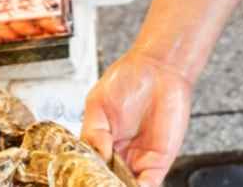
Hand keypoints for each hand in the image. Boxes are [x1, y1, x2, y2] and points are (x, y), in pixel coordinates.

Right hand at [82, 50, 192, 186]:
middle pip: (107, 180)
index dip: (87, 174)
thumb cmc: (129, 78)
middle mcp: (120, 153)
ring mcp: (139, 159)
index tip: (83, 177)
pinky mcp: (159, 162)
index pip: (91, 166)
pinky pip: (148, 184)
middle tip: (97, 182)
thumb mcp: (98, 103)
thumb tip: (95, 155)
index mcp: (102, 142)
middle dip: (102, 183)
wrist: (160, 68)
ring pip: (126, 185)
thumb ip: (93, 132)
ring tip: (110, 184)